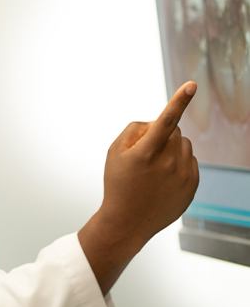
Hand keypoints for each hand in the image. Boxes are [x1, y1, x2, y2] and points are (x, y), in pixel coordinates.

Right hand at [78, 81, 198, 293]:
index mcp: (145, 153)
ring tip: (154, 167)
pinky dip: (179, 162)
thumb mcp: (114, 152)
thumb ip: (135, 129)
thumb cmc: (118, 182)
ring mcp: (183, 176)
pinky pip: (191, 161)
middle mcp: (168, 164)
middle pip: (174, 130)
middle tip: (144, 152)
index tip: (192, 85)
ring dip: (172, 147)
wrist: (128, 221)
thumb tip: (158, 123)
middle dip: (161, 133)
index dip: (178, 101)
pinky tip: (164, 178)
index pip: (164, 120)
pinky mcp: (193, 186)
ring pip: (184, 144)